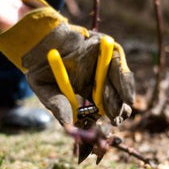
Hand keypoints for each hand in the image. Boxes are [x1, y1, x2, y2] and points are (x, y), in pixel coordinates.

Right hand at [0, 0, 134, 126]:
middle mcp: (99, 80)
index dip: (103, 121)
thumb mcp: (45, 90)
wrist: (41, 38)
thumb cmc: (42, 66)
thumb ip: (56, 105)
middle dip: (116, 112)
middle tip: (114, 121)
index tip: (104, 130)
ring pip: (121, 86)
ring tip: (117, 112)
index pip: (100, 109)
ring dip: (120, 101)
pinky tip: (126, 97)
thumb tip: (68, 125)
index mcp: (86, 92)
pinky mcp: (110, 51)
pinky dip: (124, 83)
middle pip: (114, 100)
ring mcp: (106, 65)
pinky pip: (121, 68)